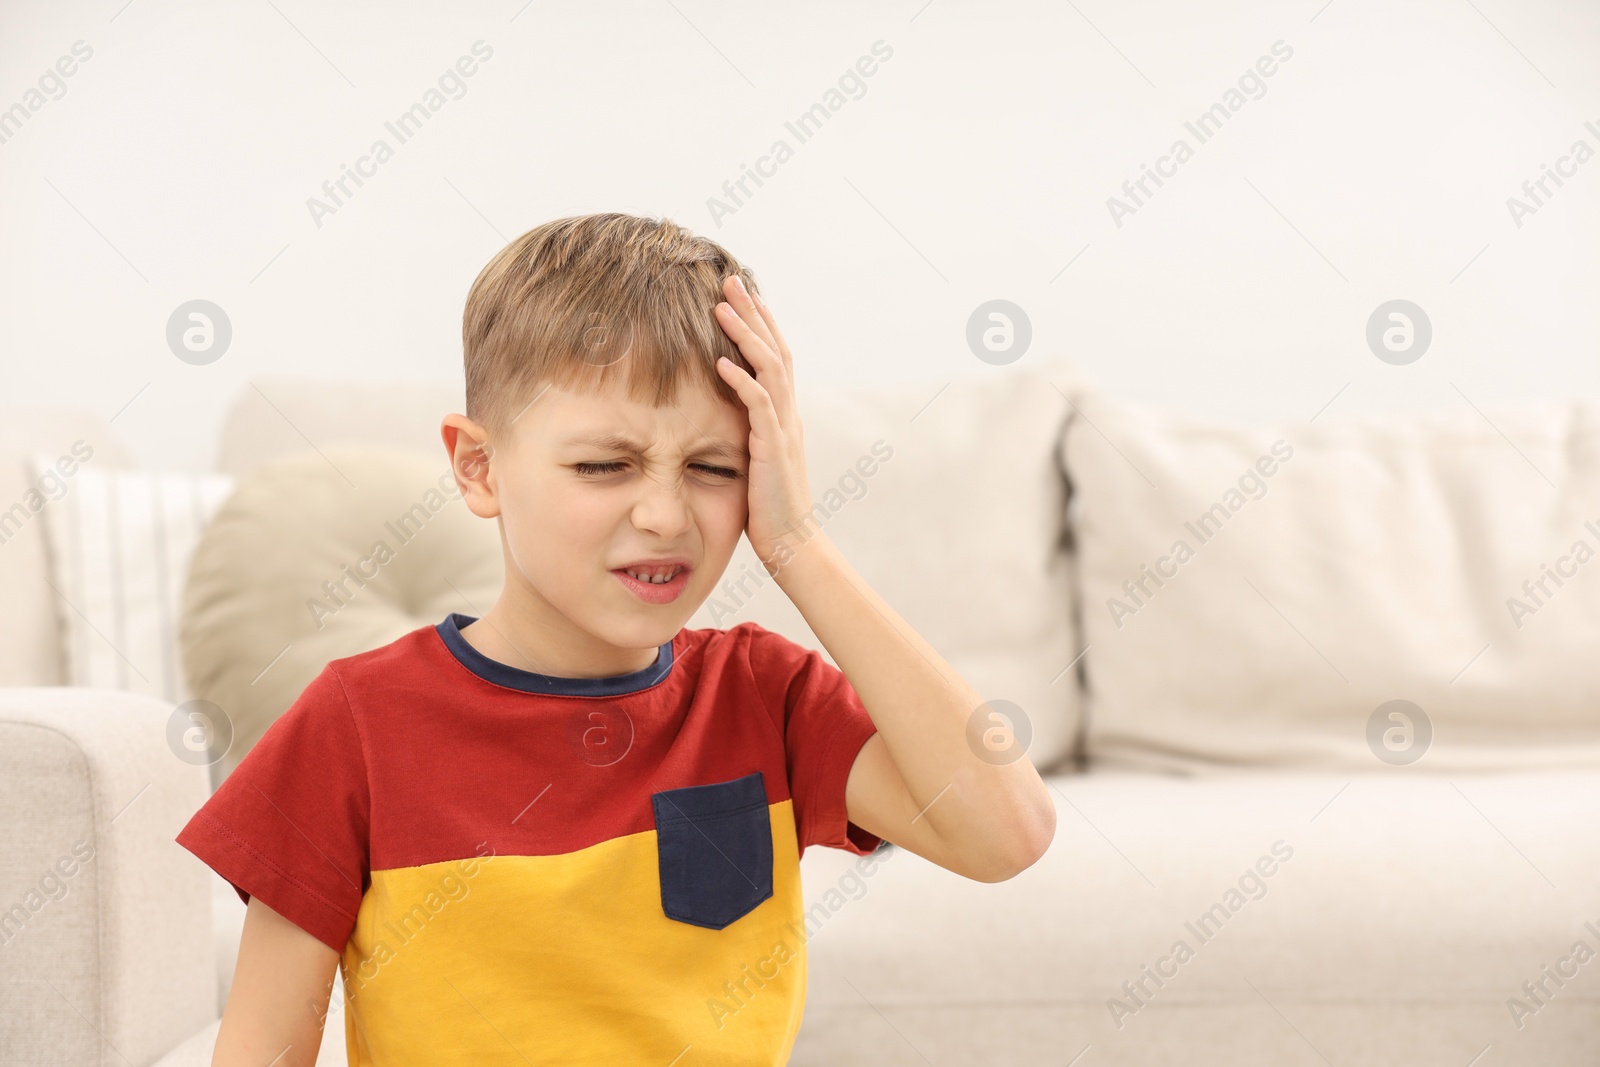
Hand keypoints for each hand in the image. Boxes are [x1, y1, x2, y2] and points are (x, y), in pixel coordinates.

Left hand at [711, 274, 819, 572]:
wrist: (792, 543)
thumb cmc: (769, 508)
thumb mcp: (757, 459)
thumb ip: (748, 433)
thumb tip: (727, 417)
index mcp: (785, 414)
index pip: (775, 357)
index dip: (760, 324)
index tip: (741, 295)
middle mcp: (789, 414)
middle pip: (774, 350)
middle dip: (752, 314)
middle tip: (730, 281)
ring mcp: (783, 429)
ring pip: (768, 369)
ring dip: (744, 336)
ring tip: (720, 308)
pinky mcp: (773, 449)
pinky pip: (758, 407)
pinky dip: (740, 382)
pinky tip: (721, 363)